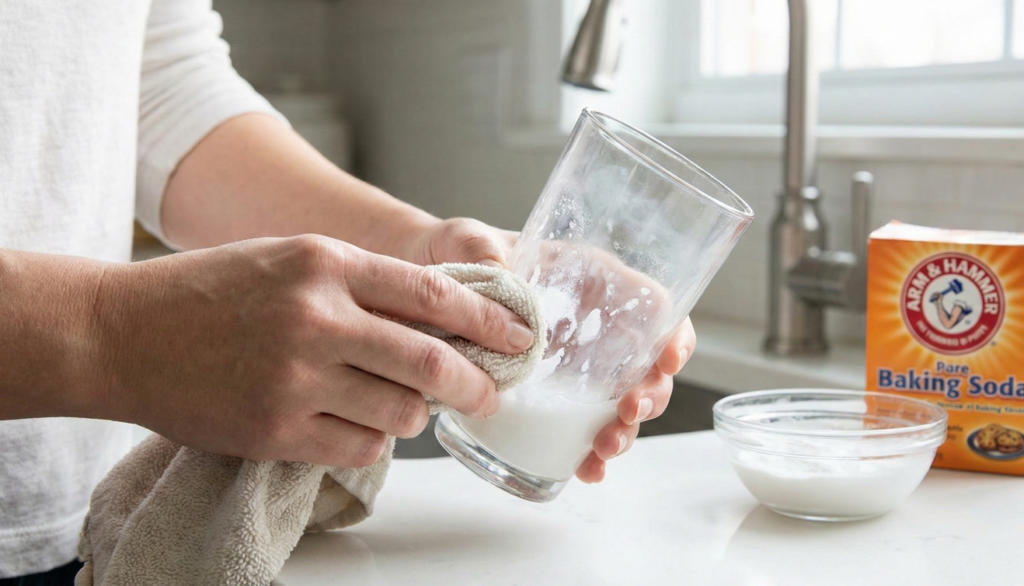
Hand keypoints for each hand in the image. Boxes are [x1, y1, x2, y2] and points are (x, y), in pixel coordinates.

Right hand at [93, 235, 533, 467]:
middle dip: (475, 383)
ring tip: (402, 404)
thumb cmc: (212, 291)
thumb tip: (441, 318)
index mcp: (326, 264)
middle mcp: (316, 318)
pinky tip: (358, 424)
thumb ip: (364, 282)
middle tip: (489, 392)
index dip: (488, 319)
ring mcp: (295, 378)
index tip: (518, 336)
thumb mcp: (292, 258)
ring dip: (416, 414)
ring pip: (401, 412)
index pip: (434, 293)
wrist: (124, 333)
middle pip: (430, 361)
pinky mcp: (276, 430)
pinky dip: (374, 439)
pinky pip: (361, 446)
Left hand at [397, 218, 698, 482]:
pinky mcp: (546, 395)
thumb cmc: (451, 252)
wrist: (416, 284)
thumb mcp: (466, 240)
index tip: (668, 361)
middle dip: (650, 394)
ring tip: (605, 448)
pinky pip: (580, 427)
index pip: (650, 304)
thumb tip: (501, 274)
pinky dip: (589, 452)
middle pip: (645, 364)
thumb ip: (483, 250)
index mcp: (585, 280)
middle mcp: (588, 325)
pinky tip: (587, 469)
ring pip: (619, 402)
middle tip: (628, 413)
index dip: (671, 333)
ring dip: (624, 429)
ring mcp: (570, 365)